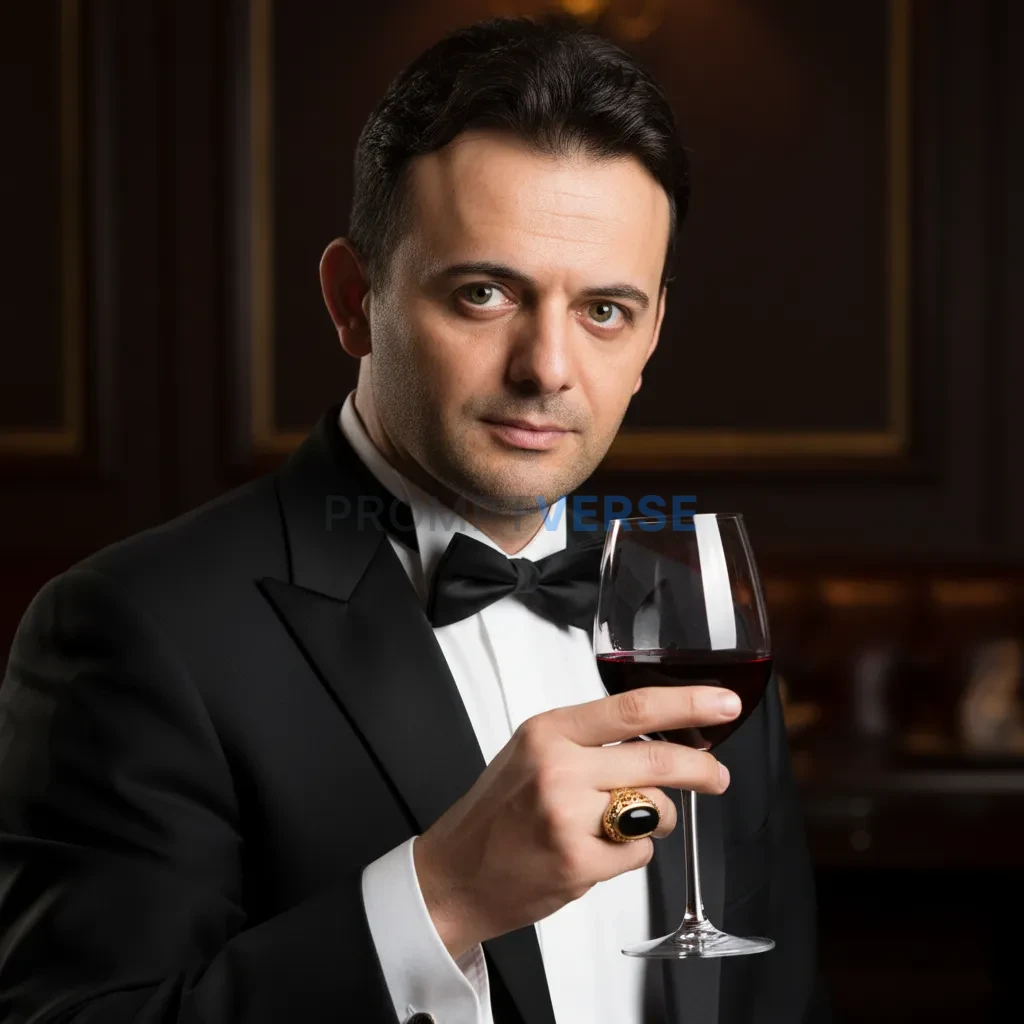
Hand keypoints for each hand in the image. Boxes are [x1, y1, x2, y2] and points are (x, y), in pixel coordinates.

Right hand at [413, 685, 740, 959]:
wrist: (454, 874)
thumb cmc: (496, 813)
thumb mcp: (532, 753)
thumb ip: (589, 741)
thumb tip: (662, 735)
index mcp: (548, 731)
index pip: (632, 708)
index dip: (687, 703)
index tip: (722, 703)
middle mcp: (558, 768)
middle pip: (657, 759)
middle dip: (702, 769)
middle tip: (718, 777)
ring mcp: (568, 817)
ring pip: (657, 812)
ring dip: (657, 821)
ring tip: (619, 827)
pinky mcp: (578, 862)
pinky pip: (640, 854)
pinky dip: (630, 855)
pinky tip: (595, 854)